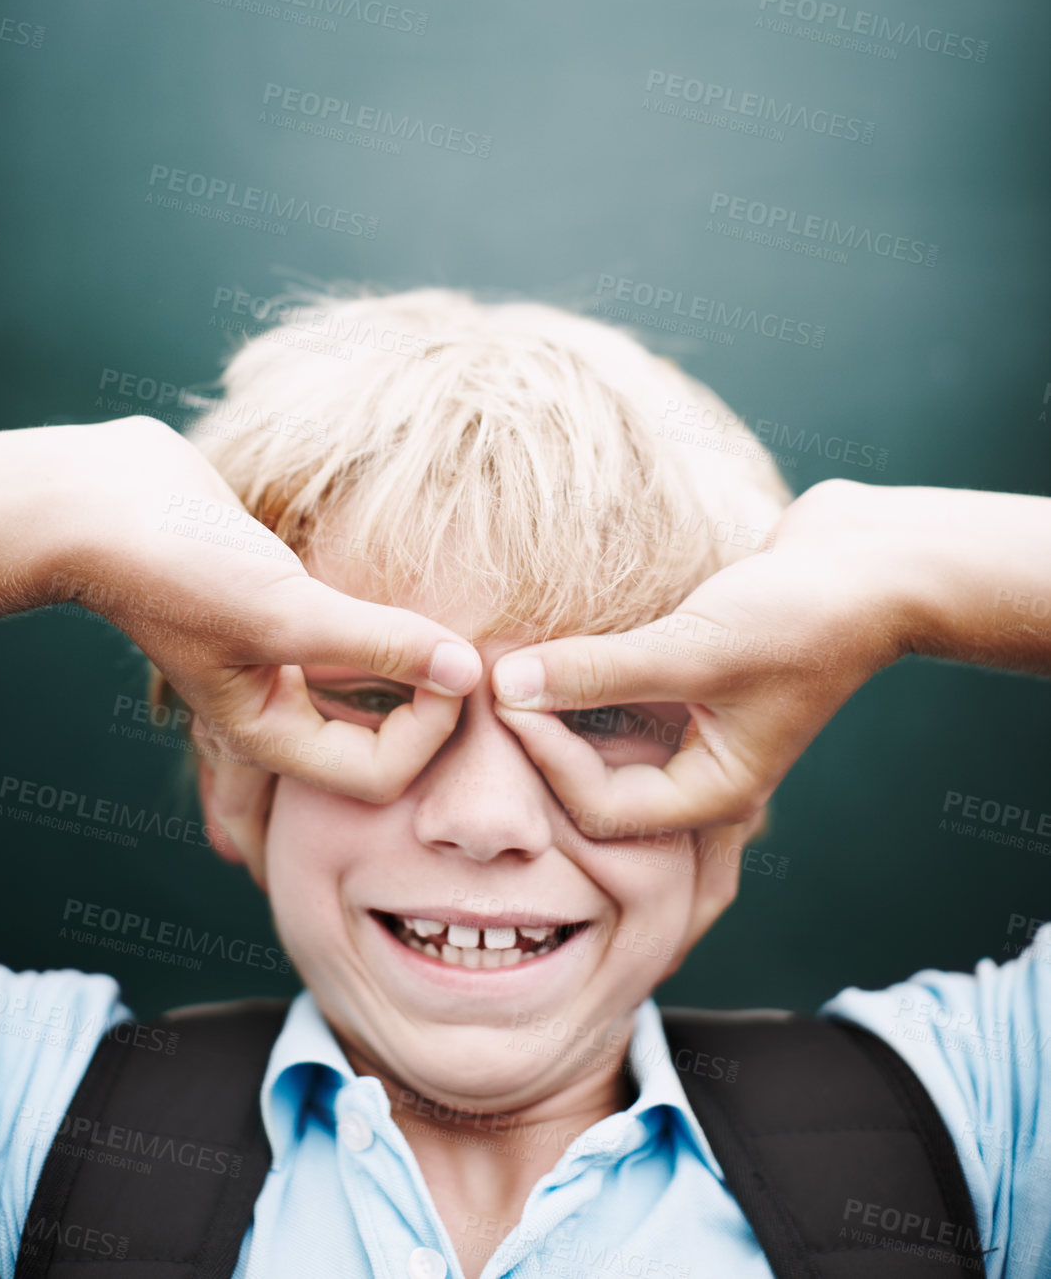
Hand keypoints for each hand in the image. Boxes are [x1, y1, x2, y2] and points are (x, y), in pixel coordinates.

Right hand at [0, 419, 480, 866]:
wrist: (102, 498)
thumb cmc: (177, 566)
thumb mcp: (286, 612)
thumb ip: (379, 643)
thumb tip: (470, 671)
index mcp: (268, 735)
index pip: (382, 774)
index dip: (431, 726)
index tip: (452, 661)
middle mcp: (276, 707)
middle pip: (381, 743)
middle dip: (433, 717)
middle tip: (481, 666)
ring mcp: (278, 656)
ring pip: (369, 687)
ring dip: (413, 673)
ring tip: (459, 642)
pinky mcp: (282, 604)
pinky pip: (353, 634)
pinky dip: (387, 629)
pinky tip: (411, 602)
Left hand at [489, 479, 916, 835]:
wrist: (876, 560)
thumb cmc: (802, 616)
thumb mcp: (693, 649)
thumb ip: (598, 670)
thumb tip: (509, 684)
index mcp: (715, 792)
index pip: (601, 808)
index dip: (545, 757)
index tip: (505, 693)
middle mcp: (703, 768)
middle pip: (595, 782)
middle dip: (541, 742)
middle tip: (491, 688)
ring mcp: (699, 722)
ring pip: (605, 734)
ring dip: (559, 707)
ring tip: (507, 666)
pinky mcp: (693, 675)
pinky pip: (624, 691)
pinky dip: (587, 675)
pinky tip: (552, 643)